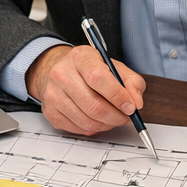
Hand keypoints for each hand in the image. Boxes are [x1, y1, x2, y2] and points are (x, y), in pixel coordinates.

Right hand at [26, 44, 145, 135]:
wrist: (58, 71)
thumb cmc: (88, 69)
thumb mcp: (113, 66)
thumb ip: (131, 82)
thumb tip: (136, 103)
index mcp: (80, 57)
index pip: (98, 78)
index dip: (118, 96)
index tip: (130, 106)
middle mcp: (61, 74)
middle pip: (93, 105)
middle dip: (116, 116)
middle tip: (126, 117)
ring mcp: (53, 94)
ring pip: (87, 121)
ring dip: (106, 124)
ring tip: (113, 118)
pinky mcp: (50, 112)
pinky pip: (78, 128)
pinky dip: (94, 128)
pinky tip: (98, 119)